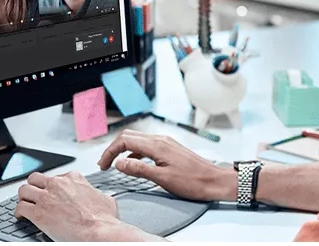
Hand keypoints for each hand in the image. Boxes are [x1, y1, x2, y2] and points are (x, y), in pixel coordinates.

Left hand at [15, 171, 121, 241]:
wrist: (98, 231)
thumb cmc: (104, 219)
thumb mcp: (105, 199)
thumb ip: (96, 194)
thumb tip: (100, 197)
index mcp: (73, 179)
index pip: (56, 176)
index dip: (53, 186)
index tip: (52, 192)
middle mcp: (57, 185)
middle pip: (36, 178)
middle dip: (33, 186)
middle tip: (34, 194)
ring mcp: (46, 198)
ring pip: (24, 189)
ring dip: (23, 197)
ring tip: (24, 203)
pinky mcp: (38, 213)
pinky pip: (20, 207)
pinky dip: (19, 212)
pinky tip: (21, 216)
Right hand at [98, 130, 236, 201]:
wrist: (214, 181)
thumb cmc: (193, 182)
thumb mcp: (163, 179)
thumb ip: (139, 169)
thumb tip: (119, 163)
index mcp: (157, 145)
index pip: (125, 140)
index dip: (110, 152)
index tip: (103, 166)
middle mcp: (160, 140)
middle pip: (129, 136)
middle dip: (113, 149)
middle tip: (104, 164)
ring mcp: (166, 143)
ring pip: (137, 140)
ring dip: (123, 150)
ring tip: (115, 164)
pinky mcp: (169, 148)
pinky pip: (146, 146)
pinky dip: (135, 152)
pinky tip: (133, 163)